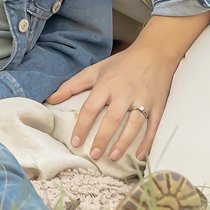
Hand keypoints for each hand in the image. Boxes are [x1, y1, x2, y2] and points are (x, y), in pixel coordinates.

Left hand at [46, 16, 205, 162]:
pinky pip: (154, 126)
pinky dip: (148, 142)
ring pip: (134, 124)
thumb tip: (50, 99)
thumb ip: (72, 85)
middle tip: (94, 154)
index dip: (82, 126)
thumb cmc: (121, 64)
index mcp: (107, 83)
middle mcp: (125, 92)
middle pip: (113, 118)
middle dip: (102, 138)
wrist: (154, 53)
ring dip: (124, 142)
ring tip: (113, 157)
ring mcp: (144, 99)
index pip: (91, 108)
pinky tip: (140, 155)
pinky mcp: (158, 105)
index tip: (75, 142)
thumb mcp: (95, 70)